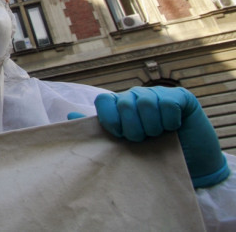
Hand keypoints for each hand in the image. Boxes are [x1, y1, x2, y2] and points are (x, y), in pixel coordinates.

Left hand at [91, 87, 229, 187]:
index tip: (120, 136)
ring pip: (145, 102)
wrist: (190, 164)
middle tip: (143, 139)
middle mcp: (136, 96)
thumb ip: (98, 131)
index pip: (103, 100)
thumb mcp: (123, 146)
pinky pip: (168, 103)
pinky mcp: (180, 97)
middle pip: (124, 103)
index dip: (110, 120)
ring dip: (152, 126)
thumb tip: (69, 116)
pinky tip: (173, 127)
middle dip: (133, 128)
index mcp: (119, 106)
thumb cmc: (153, 155)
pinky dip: (170, 120)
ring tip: (158, 135)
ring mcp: (158, 94)